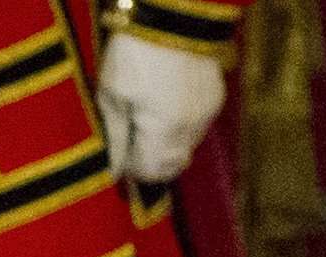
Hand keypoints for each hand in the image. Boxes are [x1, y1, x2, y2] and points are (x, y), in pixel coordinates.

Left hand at [95, 33, 225, 182]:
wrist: (173, 11)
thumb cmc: (135, 51)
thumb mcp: (112, 94)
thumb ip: (114, 138)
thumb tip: (111, 172)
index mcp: (164, 130)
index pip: (151, 172)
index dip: (133, 168)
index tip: (120, 154)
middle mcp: (191, 127)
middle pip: (172, 165)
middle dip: (151, 160)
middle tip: (131, 141)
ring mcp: (207, 112)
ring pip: (186, 146)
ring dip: (167, 142)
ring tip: (147, 115)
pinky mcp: (215, 96)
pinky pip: (197, 124)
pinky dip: (181, 124)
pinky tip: (166, 101)